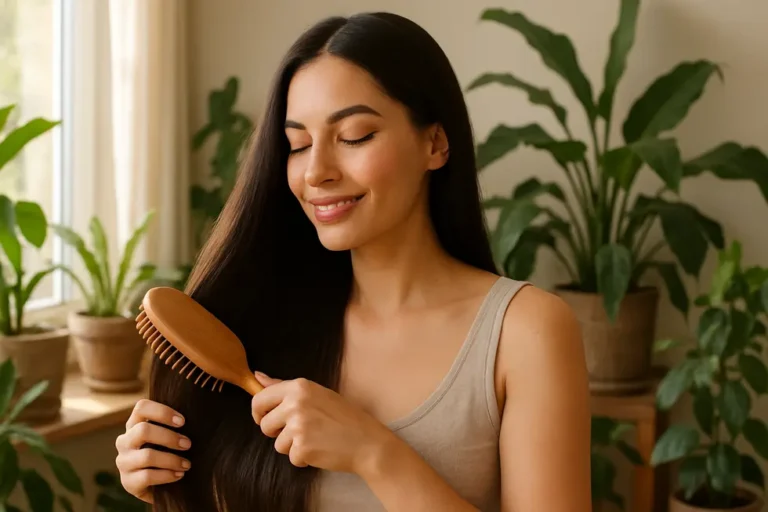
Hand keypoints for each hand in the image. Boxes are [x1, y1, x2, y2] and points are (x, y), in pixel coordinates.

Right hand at [115, 399, 191, 503]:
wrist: (154, 487)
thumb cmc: (164, 453)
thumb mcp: (164, 437)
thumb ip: (172, 426)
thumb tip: (197, 417)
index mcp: (134, 424)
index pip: (141, 407)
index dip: (163, 412)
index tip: (183, 422)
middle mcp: (124, 441)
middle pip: (143, 430)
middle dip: (170, 437)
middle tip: (188, 444)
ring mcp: (123, 462)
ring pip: (147, 456)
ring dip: (172, 459)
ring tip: (187, 464)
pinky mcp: (127, 481)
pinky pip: (147, 476)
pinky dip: (167, 475)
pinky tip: (179, 475)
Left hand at [251, 372, 394, 473]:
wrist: (366, 441)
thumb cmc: (344, 417)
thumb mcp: (316, 394)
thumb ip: (284, 387)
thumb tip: (257, 376)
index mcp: (299, 387)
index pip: (260, 398)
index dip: (259, 413)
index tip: (267, 419)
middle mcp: (296, 403)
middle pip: (265, 424)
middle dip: (277, 433)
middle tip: (300, 431)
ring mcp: (298, 426)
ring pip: (278, 444)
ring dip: (293, 446)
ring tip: (316, 439)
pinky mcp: (302, 447)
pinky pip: (291, 457)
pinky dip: (304, 458)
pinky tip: (321, 449)